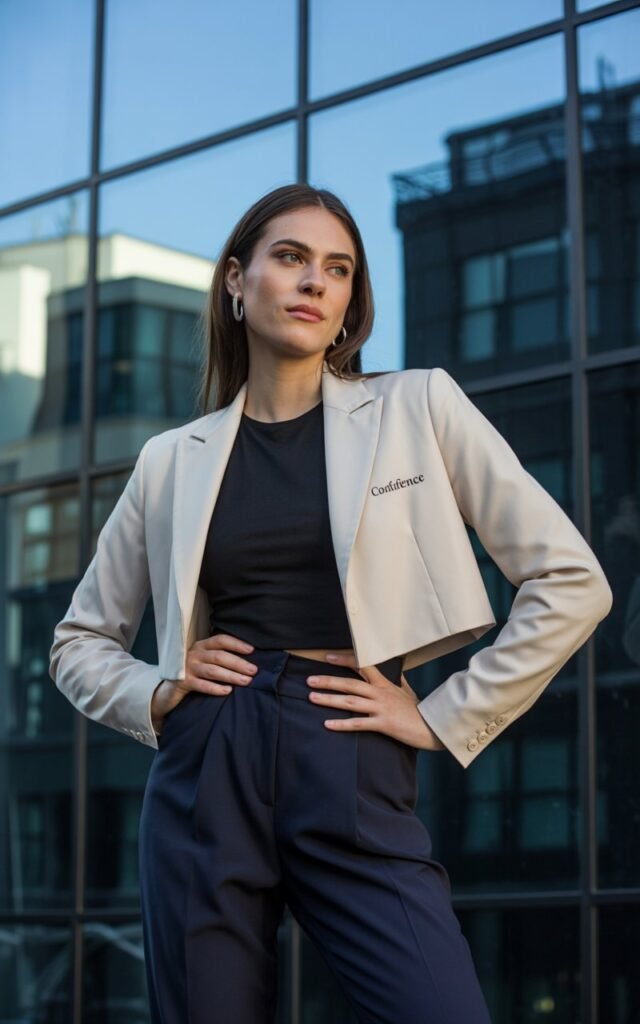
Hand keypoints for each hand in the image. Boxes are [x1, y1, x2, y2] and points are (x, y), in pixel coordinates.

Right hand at [151, 633, 257, 732]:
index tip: (251, 650)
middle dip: (238, 663)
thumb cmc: (194, 671)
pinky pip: (202, 685)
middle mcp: (194, 654)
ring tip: (246, 681)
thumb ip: (220, 656)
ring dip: (231, 676)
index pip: (221, 640)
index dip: (237, 644)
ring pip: (213, 671)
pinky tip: (228, 691)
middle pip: (219, 656)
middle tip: (253, 670)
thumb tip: (247, 660)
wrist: (169, 688)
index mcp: (201, 645)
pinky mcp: (183, 682)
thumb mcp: (204, 659)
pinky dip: (216, 688)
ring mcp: (188, 668)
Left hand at [305, 651, 446, 750]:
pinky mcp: (383, 724)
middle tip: (309, 679)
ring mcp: (381, 708)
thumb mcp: (408, 691)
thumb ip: (398, 681)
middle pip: (350, 683)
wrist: (433, 727)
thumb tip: (397, 669)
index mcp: (385, 684)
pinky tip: (328, 724)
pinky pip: (359, 724)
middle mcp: (380, 693)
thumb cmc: (420, 710)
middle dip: (328, 681)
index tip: (328, 657)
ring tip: (312, 697)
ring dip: (329, 699)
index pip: (362, 666)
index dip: (344, 661)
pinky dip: (342, 724)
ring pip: (350, 702)